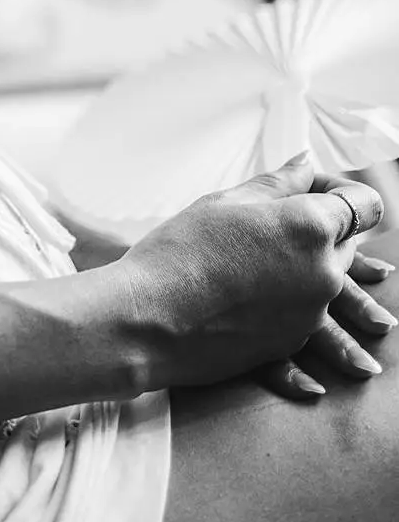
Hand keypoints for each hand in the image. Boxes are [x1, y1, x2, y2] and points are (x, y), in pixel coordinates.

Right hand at [115, 151, 391, 399]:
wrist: (151, 318)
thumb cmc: (180, 250)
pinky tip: (321, 356)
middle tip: (295, 224)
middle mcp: (323, 272)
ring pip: (337, 292)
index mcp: (310, 226)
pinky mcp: (293, 342)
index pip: (361, 203)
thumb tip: (306, 166)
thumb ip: (276, 184)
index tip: (318, 189)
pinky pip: (314, 331)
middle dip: (332, 231)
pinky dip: (316, 330)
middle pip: (348, 246)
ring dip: (338, 288)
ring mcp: (311, 313)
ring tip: (370, 318)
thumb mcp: (226, 203)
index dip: (344, 191)